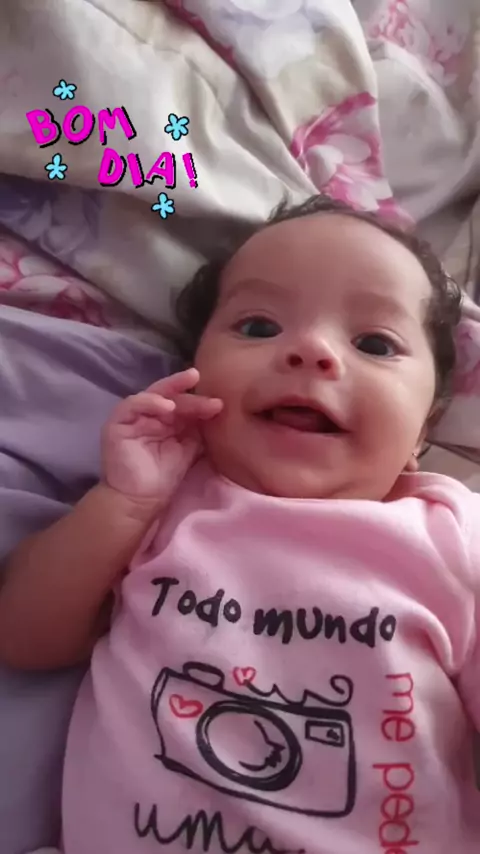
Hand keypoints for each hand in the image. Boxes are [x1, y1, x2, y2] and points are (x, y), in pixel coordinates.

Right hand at [101, 368, 221, 505]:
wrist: (140, 501)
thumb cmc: (163, 477)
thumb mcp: (187, 449)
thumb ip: (196, 429)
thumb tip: (214, 409)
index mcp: (164, 420)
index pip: (181, 402)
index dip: (198, 401)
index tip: (218, 403)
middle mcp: (147, 415)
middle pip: (167, 394)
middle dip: (182, 385)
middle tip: (198, 377)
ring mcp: (131, 418)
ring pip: (150, 395)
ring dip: (169, 391)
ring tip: (186, 396)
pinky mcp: (116, 423)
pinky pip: (132, 405)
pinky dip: (149, 402)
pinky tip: (167, 407)